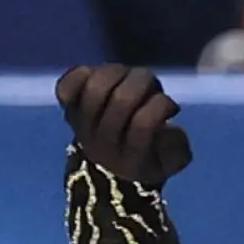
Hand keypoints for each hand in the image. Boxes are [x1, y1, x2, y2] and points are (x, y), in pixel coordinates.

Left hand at [57, 65, 192, 184]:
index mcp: (132, 160)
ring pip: (97, 87)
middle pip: (122, 100)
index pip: (144, 124)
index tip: (171, 109)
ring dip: (119, 74)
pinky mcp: (68, 110)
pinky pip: (67, 87)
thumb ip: (176, 148)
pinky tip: (95, 75)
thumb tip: (166, 126)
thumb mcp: (171, 161)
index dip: (162, 106)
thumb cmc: (147, 158)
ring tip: (128, 78)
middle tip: (152, 88)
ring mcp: (82, 127)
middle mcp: (103, 145)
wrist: (106, 169)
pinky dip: (81, 75)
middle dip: (143, 85)